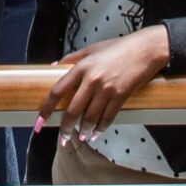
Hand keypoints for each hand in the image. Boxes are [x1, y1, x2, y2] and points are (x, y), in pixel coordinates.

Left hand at [38, 26, 171, 138]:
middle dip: (65, 128)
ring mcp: (107, 89)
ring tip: (81, 136)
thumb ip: (71, 58)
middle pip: (72, 110)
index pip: (57, 91)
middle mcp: (91, 79)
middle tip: (62, 138)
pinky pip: (107, 118)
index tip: (40, 122)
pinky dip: (100, 128)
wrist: (145, 49)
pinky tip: (96, 133)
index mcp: (81, 67)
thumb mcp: (92, 48)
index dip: (46, 109)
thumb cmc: (119, 47)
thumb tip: (54, 66)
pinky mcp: (121, 96)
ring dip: (83, 131)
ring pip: (90, 117)